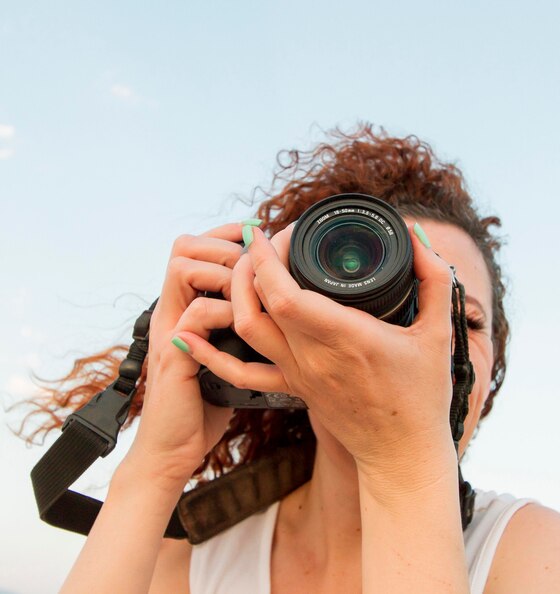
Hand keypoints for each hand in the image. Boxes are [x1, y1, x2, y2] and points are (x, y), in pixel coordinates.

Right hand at [123, 224, 244, 488]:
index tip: (251, 229)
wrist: (174, 447)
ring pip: (185, 269)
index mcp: (184, 308)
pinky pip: (198, 313)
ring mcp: (170, 329)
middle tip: (249, 258)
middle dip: (221, 245)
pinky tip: (241, 321)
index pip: (192, 250)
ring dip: (223, 272)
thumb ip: (233, 328)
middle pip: (182, 248)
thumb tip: (270, 308)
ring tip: (246, 289)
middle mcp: (172, 312)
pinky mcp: (175, 354)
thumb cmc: (203, 402)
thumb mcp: (223, 354)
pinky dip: (223, 310)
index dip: (220, 234)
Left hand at [175, 223, 456, 487]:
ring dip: (233, 294)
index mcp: (348, 338)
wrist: (401, 454)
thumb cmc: (423, 396)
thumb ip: (434, 280)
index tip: (265, 232)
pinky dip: (211, 353)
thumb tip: (418, 236)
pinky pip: (240, 374)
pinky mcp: (292, 388)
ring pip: (244, 330)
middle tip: (262, 240)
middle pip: (257, 303)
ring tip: (242, 267)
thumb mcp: (439, 333)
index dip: (266, 259)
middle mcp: (313, 356)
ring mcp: (297, 375)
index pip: (286, 294)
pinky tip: (188, 335)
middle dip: (250, 263)